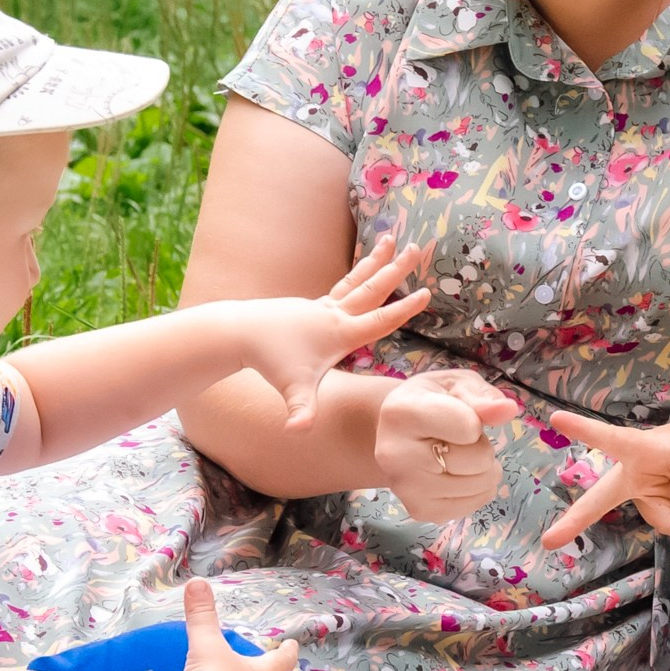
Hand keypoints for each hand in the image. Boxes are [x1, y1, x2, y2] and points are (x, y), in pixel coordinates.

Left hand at [226, 238, 431, 430]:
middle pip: (373, 289)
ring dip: (375, 260)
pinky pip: (343, 285)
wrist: (241, 332)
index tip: (427, 293)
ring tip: (389, 238)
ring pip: (357, 280)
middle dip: (397, 270)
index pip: (380, 320)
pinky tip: (362, 268)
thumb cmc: (271, 361)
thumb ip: (301, 411)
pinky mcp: (312, 306)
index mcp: (340, 333)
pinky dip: (357, 273)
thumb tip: (297, 432)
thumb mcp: (292, 389)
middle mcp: (335, 314)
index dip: (404, 309)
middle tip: (418, 247)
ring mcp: (323, 307)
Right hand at [376, 371, 510, 521]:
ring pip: (481, 484)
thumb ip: (482, 396)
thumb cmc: (433, 401)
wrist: (399, 432)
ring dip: (482, 468)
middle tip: (457, 436)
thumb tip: (508, 410)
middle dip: (480, 445)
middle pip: (479, 459)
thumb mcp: (456, 384)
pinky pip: (476, 503)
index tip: (458, 413)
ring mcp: (405, 489)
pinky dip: (477, 488)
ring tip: (456, 453)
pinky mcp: (420, 511)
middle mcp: (394, 455)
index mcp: (400, 413)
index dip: (475, 420)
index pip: (468, 427)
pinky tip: (455, 473)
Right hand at [541, 405, 669, 549]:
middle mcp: (639, 471)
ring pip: (659, 519)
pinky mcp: (663, 505)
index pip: (612, 438)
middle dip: (577, 518)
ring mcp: (649, 491)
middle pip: (603, 497)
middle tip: (551, 540)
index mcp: (645, 447)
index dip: (585, 430)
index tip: (556, 417)